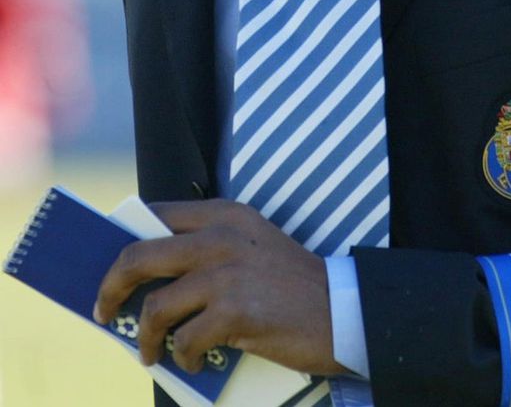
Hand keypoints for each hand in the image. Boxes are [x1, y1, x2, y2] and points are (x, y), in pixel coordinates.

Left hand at [93, 199, 342, 376]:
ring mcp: (227, 273)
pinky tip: (195, 362)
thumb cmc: (291, 285)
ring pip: (155, 307)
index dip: (124, 241)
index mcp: (225, 213)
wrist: (341, 310)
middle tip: (104, 310)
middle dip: (112, 287)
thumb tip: (149, 278)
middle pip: (139, 256)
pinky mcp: (235, 312)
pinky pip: (184, 341)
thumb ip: (208, 249)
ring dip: (145, 337)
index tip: (112, 268)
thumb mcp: (251, 247)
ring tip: (151, 352)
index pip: (156, 214)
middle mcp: (222, 235)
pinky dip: (183, 358)